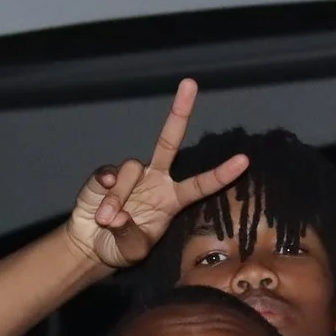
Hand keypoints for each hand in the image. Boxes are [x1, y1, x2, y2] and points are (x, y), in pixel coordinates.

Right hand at [61, 80, 250, 271]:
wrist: (91, 244)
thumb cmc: (120, 248)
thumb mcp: (132, 252)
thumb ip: (131, 236)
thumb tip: (120, 214)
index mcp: (173, 199)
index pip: (201, 185)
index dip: (222, 174)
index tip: (245, 161)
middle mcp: (156, 179)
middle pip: (170, 140)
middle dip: (180, 112)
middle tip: (191, 83)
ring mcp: (132, 174)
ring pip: (131, 170)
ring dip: (118, 197)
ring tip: (107, 220)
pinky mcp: (107, 173)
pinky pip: (109, 173)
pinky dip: (105, 190)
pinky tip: (100, 208)